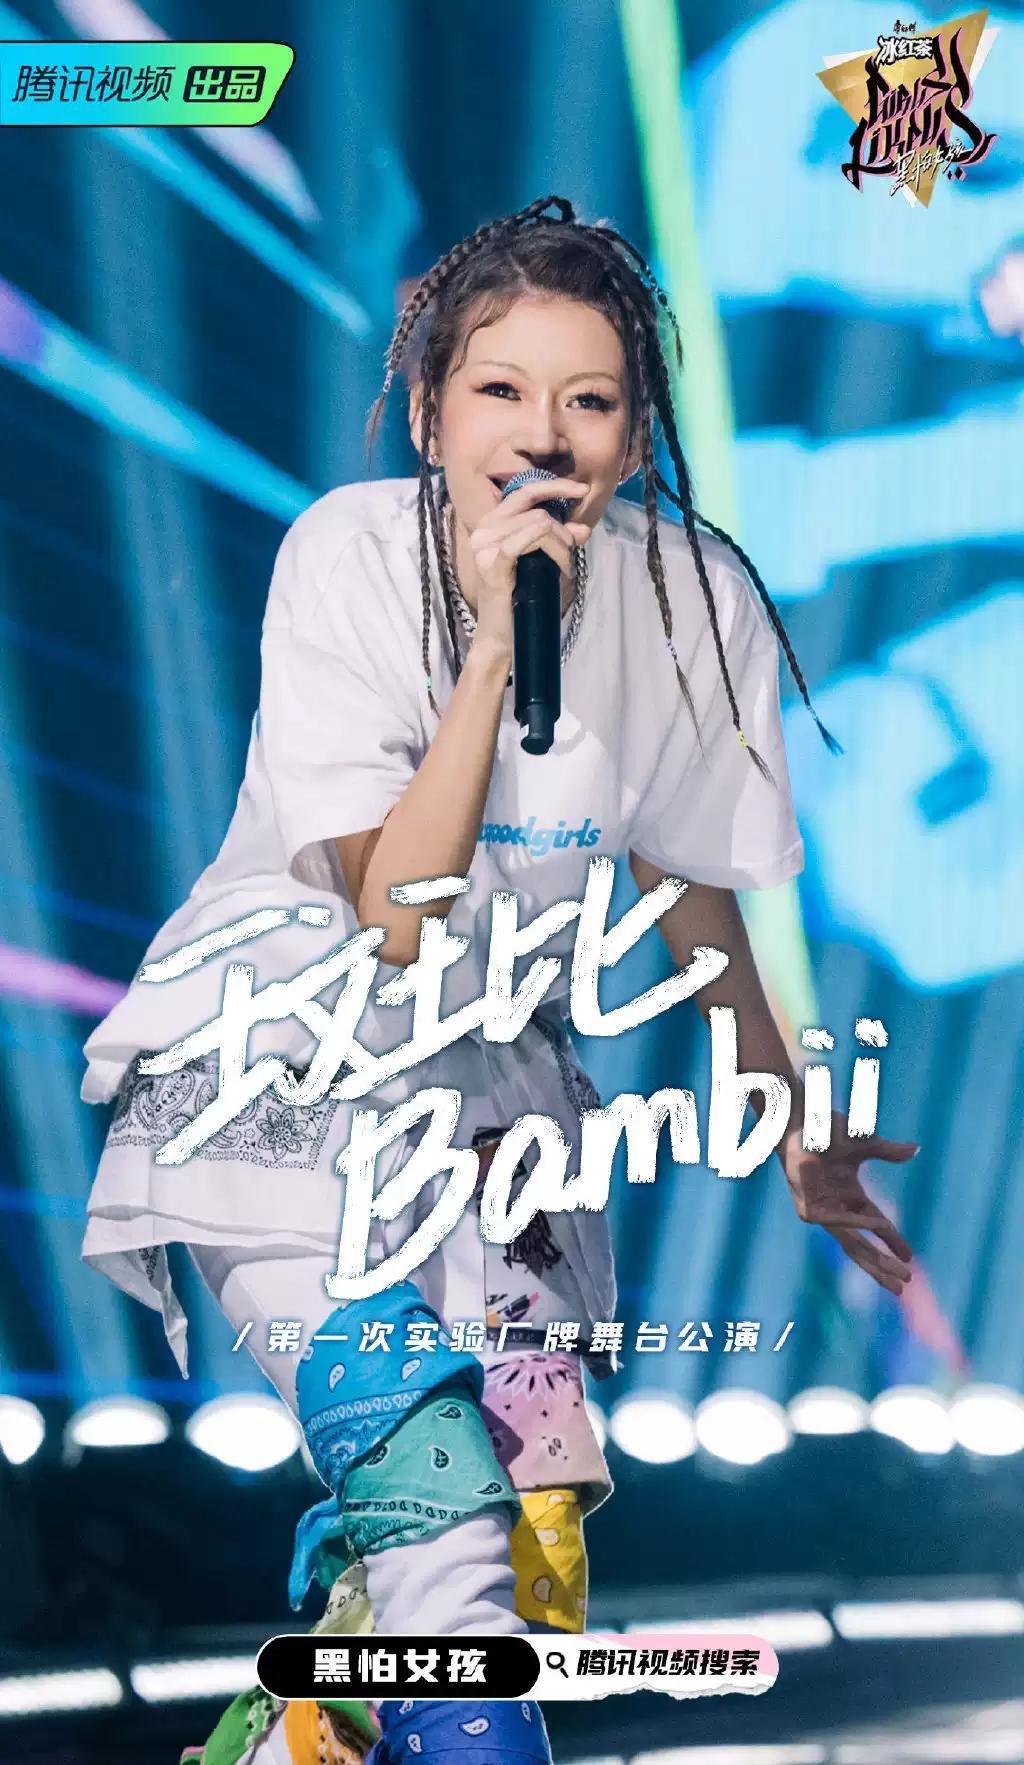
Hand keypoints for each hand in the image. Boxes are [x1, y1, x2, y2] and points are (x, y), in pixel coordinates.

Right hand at [467, 477, 590, 654]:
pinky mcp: (492, 562)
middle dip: (562, 532)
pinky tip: (561, 570)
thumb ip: (560, 540)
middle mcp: (484, 528)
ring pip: (540, 524)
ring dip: (561, 546)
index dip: (555, 486)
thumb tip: (583, 527)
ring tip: (563, 568)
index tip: (582, 490)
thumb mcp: (545, 562)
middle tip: (568, 557)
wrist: (502, 636)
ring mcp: (485, 544)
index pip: (525, 491)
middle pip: (538, 510)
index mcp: (492, 522)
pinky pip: (531, 538)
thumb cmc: (521, 599)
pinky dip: (554, 552)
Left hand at [780, 1111, 917, 1295]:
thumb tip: (916, 1149)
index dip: (892, 1243)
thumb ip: (889, 1152)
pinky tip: (880, 1226)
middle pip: (861, 1246)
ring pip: (850, 1244)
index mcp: (848, 1197)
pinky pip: (839, 1222)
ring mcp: (821, 1211)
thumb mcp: (865, 1144)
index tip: (909, 1258)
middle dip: (883, 1265)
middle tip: (905, 1282)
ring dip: (876, 1260)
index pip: (874, 1226)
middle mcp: (835, 1208)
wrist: (800, 1121)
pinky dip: (859, 1224)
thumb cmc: (825, 1131)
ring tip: (899, 1273)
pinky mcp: (809, 1210)